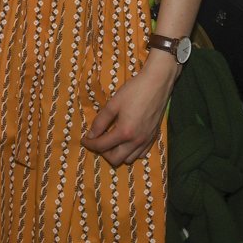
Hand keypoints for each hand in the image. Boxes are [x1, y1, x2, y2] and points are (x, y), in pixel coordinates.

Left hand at [82, 51, 179, 165]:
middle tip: (98, 140)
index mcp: (124, 132)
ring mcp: (146, 140)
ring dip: (117, 154)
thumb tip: (91, 135)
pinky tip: (126, 141)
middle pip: (114, 159)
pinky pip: (140, 154)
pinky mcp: (153, 137)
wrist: (157, 83)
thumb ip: (100, 121)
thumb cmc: (134, 90)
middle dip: (102, 152)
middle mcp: (136, 141)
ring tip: (112, 141)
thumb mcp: (113, 104)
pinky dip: (131, 152)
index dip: (90, 144)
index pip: (102, 146)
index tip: (84, 140)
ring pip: (128, 159)